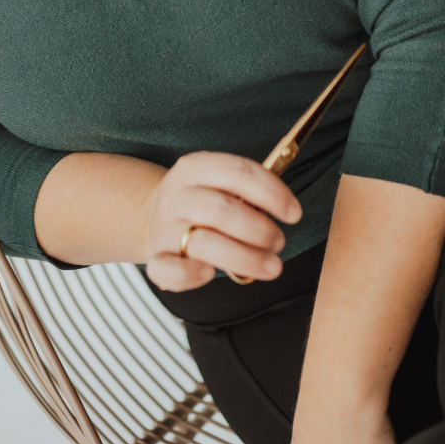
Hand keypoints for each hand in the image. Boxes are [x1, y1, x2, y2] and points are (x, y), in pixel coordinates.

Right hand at [142, 151, 301, 290]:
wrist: (150, 214)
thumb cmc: (202, 201)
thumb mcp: (218, 181)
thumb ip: (247, 190)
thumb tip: (285, 208)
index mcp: (195, 168)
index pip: (237, 172)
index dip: (272, 193)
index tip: (294, 213)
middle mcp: (176, 195)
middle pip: (221, 210)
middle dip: (260, 230)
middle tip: (279, 242)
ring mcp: (164, 227)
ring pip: (202, 243)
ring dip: (244, 258)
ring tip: (271, 266)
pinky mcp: (156, 257)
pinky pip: (170, 270)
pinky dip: (192, 275)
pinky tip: (211, 273)